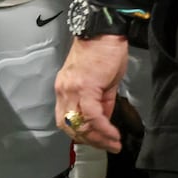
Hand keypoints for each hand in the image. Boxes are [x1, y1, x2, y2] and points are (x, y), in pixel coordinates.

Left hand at [54, 34, 130, 151]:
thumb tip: (105, 121)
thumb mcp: (102, 82)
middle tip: (107, 146)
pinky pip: (92, 115)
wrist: (105, 31)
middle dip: (89, 140)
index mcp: (64, 89)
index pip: (66, 120)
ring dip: (97, 138)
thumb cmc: (104, 52)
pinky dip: (103, 128)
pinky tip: (114, 134)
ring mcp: (71, 89)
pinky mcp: (85, 87)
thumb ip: (101, 103)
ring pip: (79, 124)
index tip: (99, 141)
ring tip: (113, 144)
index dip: (81, 135)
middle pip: (69, 126)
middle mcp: (63, 90)